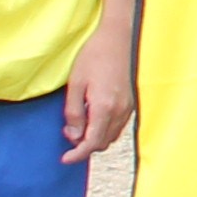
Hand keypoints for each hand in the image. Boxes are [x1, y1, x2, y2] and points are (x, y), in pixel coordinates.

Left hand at [60, 24, 137, 163]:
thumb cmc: (95, 56)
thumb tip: (74, 135)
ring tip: (79, 123)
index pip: (91, 143)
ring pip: (111, 136)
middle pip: (102, 143)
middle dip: (84, 145)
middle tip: (68, 131)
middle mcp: (120, 111)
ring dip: (95, 137)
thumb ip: (74, 112)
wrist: (119, 37)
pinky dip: (105, 129)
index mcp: (104, 107)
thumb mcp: (76, 83)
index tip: (64, 159)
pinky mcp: (131, 102)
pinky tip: (94, 116)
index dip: (77, 155)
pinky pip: (118, 126)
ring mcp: (128, 107)